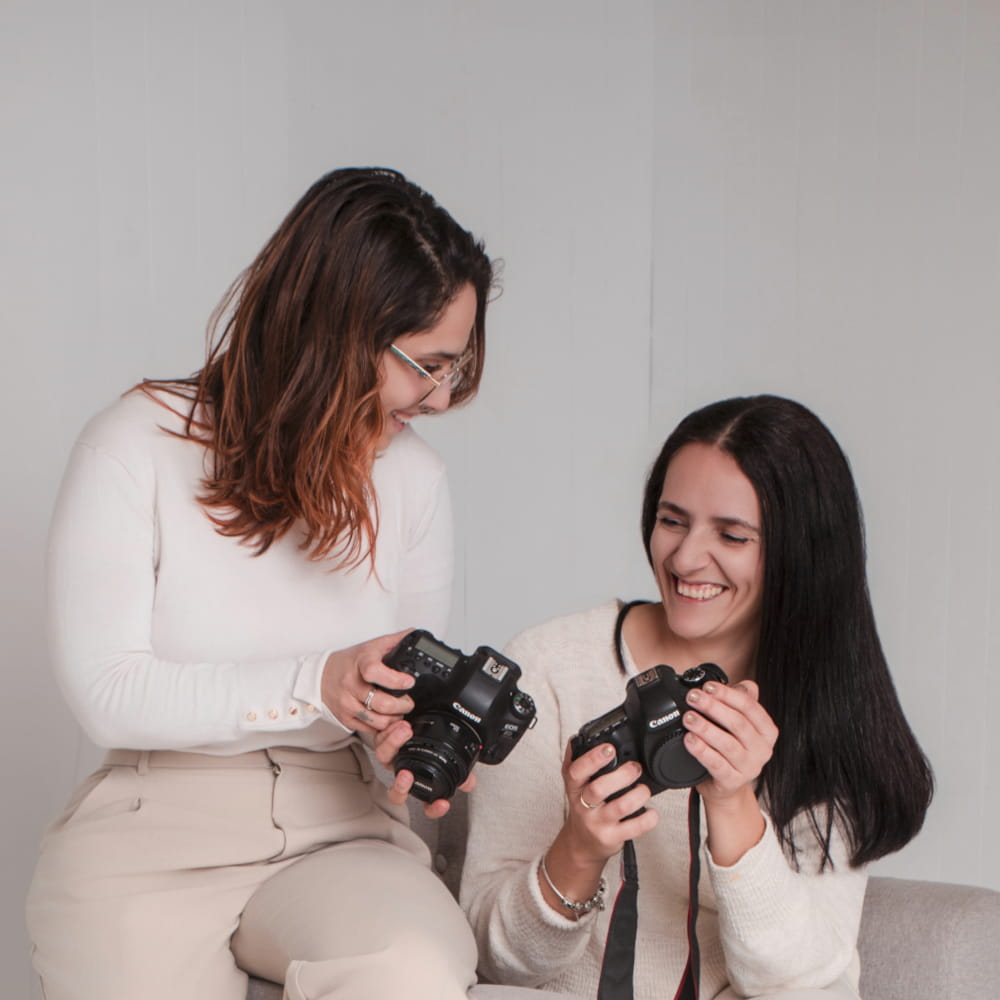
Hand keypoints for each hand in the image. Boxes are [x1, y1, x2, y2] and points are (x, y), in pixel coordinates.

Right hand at [321, 630, 416, 734]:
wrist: (320, 676)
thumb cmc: (348, 661)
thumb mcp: (371, 646)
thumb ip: (394, 641)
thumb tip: (413, 634)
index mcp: (359, 663)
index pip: (374, 671)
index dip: (395, 679)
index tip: (409, 682)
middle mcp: (351, 684)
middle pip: (381, 703)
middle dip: (403, 705)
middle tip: (408, 702)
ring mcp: (347, 703)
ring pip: (378, 720)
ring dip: (394, 718)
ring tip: (398, 711)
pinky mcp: (345, 718)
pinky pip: (369, 729)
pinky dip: (382, 726)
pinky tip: (386, 717)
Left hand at [374, 719, 476, 818]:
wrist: (414, 720)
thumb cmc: (428, 741)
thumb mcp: (447, 756)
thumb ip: (460, 770)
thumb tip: (470, 782)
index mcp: (420, 782)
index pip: (426, 804)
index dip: (433, 808)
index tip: (442, 803)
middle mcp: (404, 773)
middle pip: (396, 793)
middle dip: (401, 787)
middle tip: (408, 775)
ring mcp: (391, 758)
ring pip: (385, 759)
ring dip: (394, 745)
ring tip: (407, 732)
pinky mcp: (382, 741)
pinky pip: (381, 739)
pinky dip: (389, 731)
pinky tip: (400, 723)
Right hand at [536, 741, 658, 917]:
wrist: (582, 843)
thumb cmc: (583, 808)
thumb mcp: (575, 784)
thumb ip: (575, 761)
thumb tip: (576, 738)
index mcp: (574, 787)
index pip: (576, 772)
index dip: (593, 759)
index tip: (610, 748)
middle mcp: (583, 805)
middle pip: (599, 789)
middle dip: (622, 775)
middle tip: (635, 767)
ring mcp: (598, 823)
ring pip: (620, 807)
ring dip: (638, 794)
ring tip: (644, 788)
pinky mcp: (612, 837)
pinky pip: (634, 829)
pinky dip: (648, 818)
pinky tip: (651, 811)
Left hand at [682, 679, 777, 802]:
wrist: (726, 786)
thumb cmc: (732, 749)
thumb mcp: (739, 725)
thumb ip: (742, 703)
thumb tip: (747, 685)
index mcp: (766, 731)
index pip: (750, 707)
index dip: (728, 694)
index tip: (708, 686)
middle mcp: (762, 749)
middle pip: (738, 723)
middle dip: (713, 707)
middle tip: (693, 697)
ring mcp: (749, 767)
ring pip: (727, 744)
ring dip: (705, 727)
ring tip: (689, 717)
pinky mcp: (733, 781)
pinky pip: (716, 764)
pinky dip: (702, 750)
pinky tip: (690, 740)